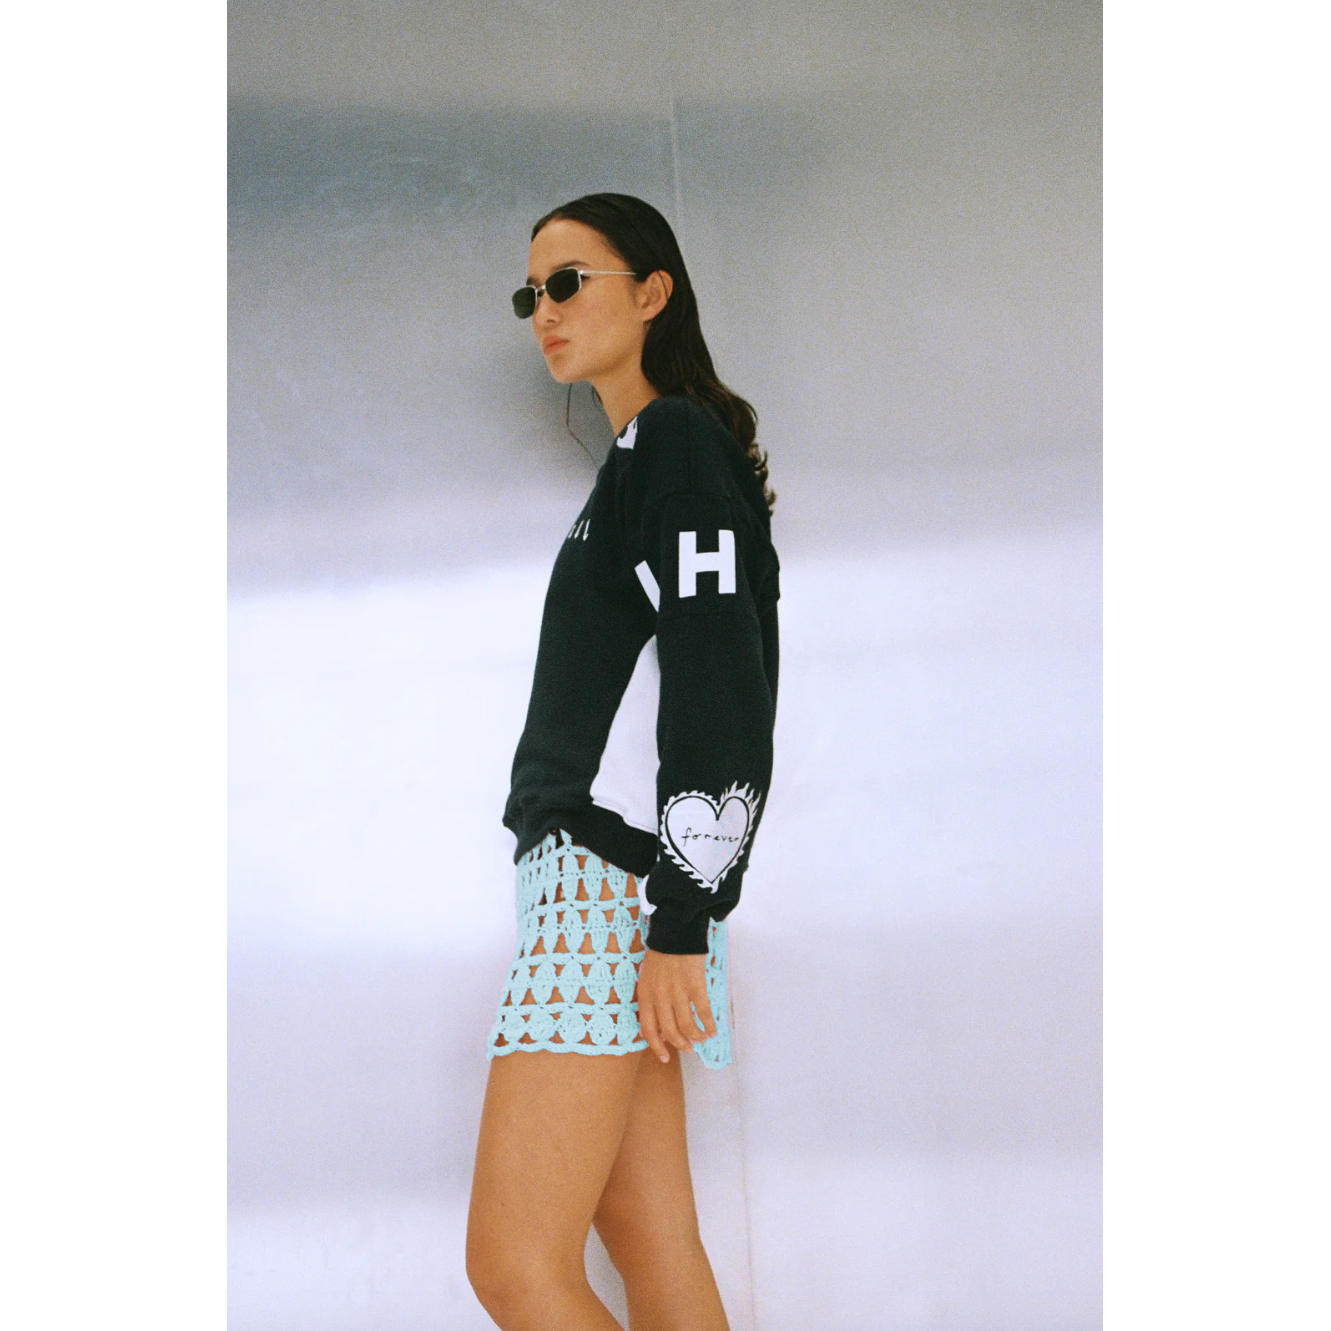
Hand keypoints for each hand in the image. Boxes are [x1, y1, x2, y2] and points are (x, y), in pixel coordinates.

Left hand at [636, 947, 716, 1063]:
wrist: (675, 933)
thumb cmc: (661, 955)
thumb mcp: (648, 978)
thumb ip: (651, 1001)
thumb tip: (661, 1027)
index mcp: (645, 995)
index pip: (648, 1030)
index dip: (657, 1048)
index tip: (665, 1059)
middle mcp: (660, 997)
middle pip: (670, 1032)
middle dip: (681, 1044)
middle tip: (688, 1048)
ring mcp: (677, 992)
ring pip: (687, 1027)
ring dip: (696, 1037)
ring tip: (702, 1038)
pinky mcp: (695, 985)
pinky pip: (703, 1013)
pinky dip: (709, 1025)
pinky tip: (713, 1030)